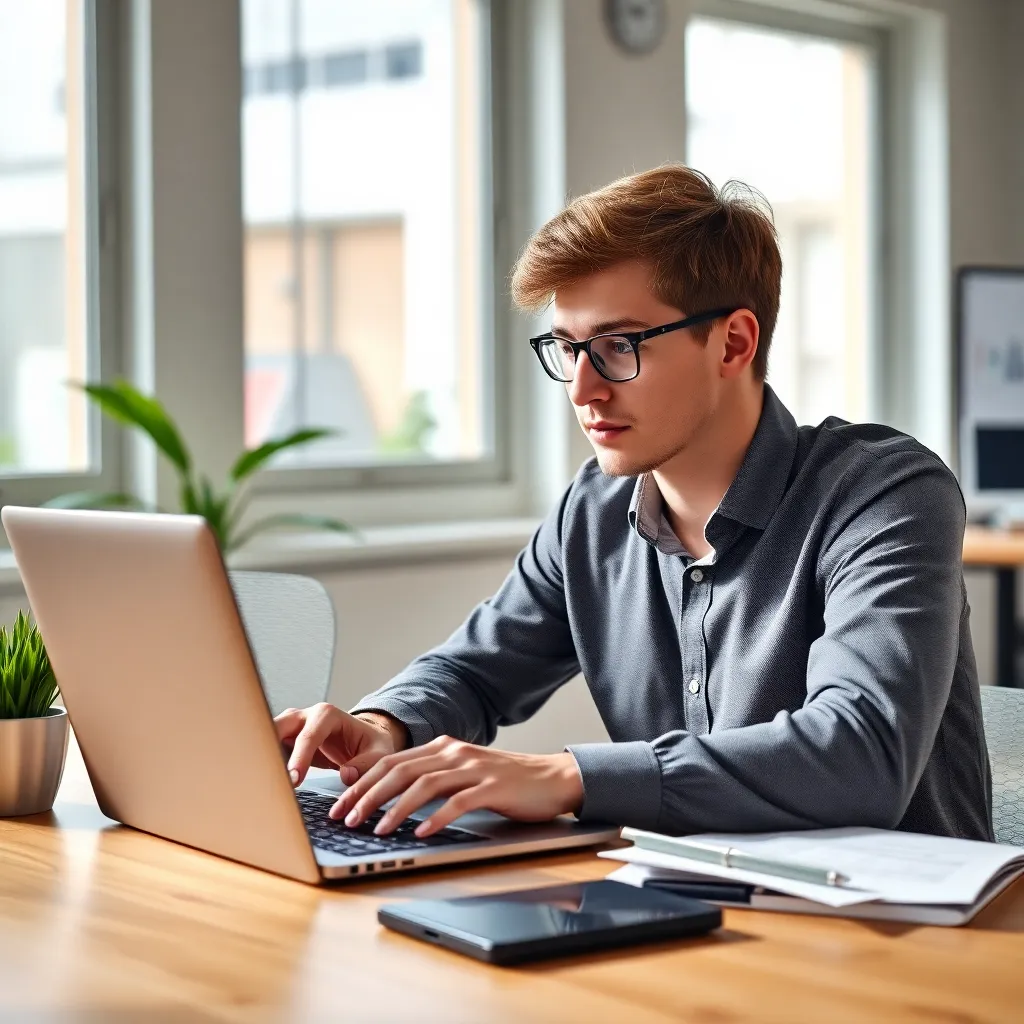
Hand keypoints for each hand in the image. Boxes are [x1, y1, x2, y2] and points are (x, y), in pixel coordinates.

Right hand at [274, 703, 405, 786]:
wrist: (364, 739)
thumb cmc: (371, 744)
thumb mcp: (379, 753)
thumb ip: (366, 764)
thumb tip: (347, 775)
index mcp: (327, 715)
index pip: (308, 735)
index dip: (299, 758)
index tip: (294, 780)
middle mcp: (305, 716)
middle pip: (278, 727)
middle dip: (270, 749)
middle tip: (267, 777)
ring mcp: (291, 726)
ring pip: (267, 735)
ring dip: (262, 756)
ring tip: (259, 780)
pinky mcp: (284, 740)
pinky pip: (269, 749)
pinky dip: (264, 763)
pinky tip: (263, 780)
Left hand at [330, 735, 584, 838]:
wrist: (553, 778)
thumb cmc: (505, 783)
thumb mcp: (463, 773)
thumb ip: (432, 778)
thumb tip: (390, 799)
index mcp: (442, 747)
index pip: (391, 762)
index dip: (362, 782)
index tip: (339, 803)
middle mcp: (454, 753)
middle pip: (400, 770)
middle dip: (368, 795)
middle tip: (345, 818)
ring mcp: (474, 768)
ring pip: (423, 784)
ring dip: (395, 808)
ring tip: (375, 830)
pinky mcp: (493, 787)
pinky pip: (458, 802)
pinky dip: (436, 818)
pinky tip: (421, 834)